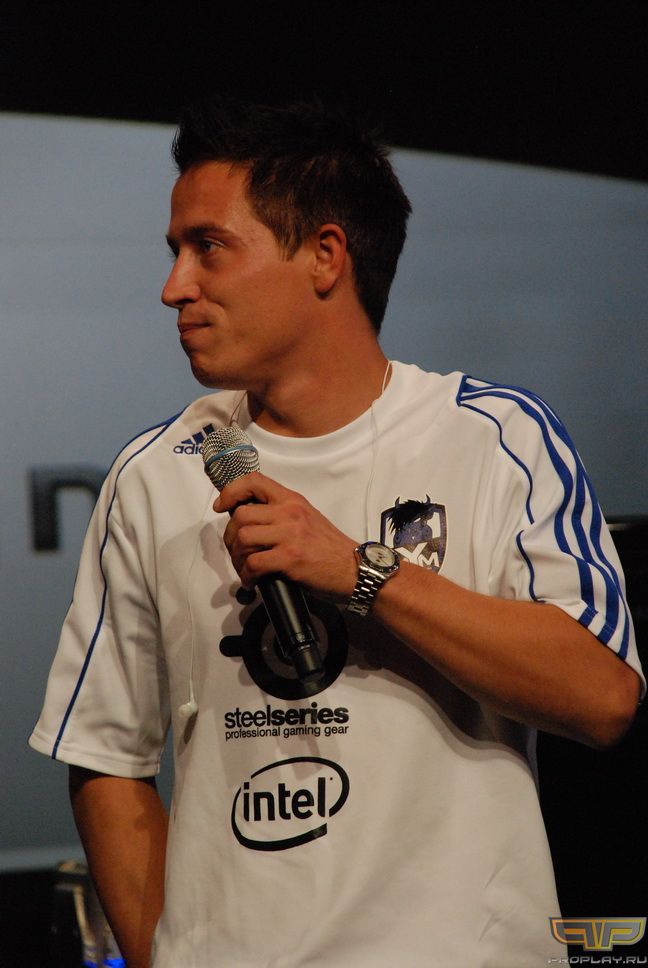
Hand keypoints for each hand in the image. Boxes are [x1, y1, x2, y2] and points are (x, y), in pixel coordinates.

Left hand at [214, 472, 357, 600]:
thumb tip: (249, 521)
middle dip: (230, 537)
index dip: (231, 491)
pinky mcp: (290, 558)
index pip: (254, 481)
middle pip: (241, 515)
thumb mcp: (307, 518)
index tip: (222, 506)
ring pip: (243, 538)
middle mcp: (289, 512)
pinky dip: (247, 576)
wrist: (355, 569)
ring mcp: (289, 535)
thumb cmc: (330, 548)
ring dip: (237, 558)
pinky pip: (253, 563)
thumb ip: (281, 514)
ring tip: (245, 569)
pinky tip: (253, 582)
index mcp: (292, 500)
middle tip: (237, 552)